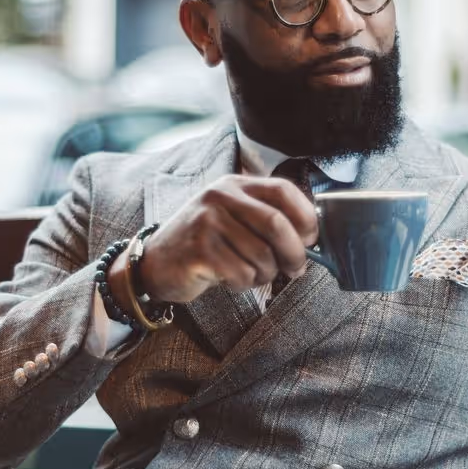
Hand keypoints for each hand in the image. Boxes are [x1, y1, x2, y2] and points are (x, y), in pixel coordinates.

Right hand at [126, 175, 319, 304]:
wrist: (156, 263)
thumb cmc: (205, 244)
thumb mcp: (233, 219)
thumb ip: (266, 219)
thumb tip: (311, 238)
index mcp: (234, 185)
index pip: (283, 190)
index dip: (306, 217)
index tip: (311, 238)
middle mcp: (220, 197)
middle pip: (276, 224)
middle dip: (294, 253)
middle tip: (296, 269)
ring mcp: (207, 222)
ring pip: (261, 255)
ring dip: (266, 274)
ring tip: (251, 274)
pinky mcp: (199, 250)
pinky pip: (242, 273)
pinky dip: (244, 284)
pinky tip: (230, 279)